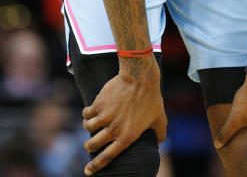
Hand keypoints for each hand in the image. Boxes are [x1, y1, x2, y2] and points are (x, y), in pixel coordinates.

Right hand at [82, 58, 166, 174]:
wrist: (139, 78)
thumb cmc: (151, 98)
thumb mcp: (160, 119)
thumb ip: (160, 134)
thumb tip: (159, 143)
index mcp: (127, 137)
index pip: (107, 157)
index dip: (95, 167)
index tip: (87, 172)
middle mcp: (113, 130)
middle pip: (92, 145)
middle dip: (89, 147)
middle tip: (89, 146)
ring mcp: (104, 117)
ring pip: (87, 128)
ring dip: (88, 127)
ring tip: (91, 124)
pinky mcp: (98, 104)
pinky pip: (86, 113)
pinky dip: (86, 113)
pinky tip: (90, 111)